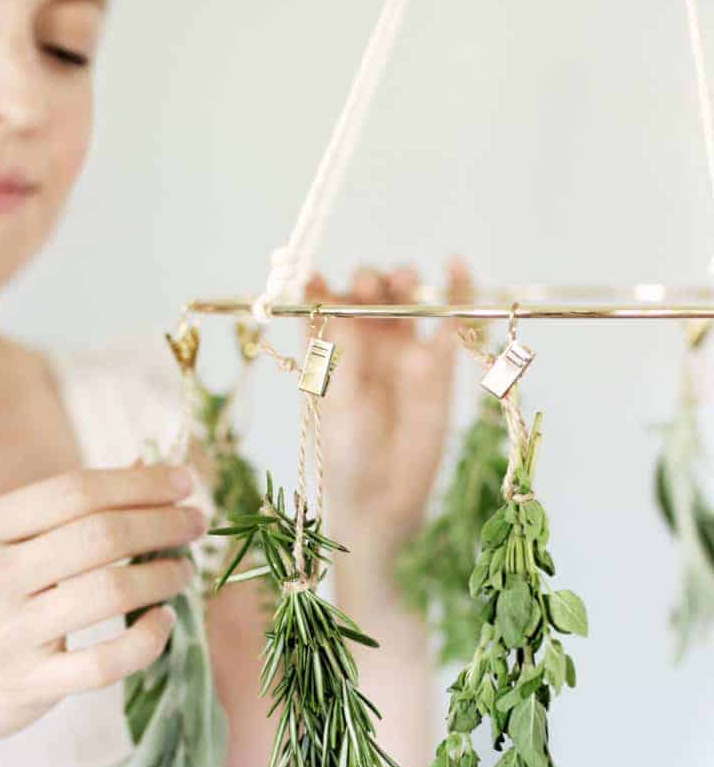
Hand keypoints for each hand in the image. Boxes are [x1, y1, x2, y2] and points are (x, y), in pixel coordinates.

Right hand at [0, 463, 206, 762]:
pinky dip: (148, 638)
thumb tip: (142, 466)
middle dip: (163, 523)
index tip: (183, 481)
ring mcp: (7, 635)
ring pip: (111, 592)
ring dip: (163, 575)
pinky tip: (163, 621)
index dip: (139, 483)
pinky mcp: (29, 685)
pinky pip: (108, 661)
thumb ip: (58, 507)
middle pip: (100, 536)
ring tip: (183, 570)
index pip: (74, 492)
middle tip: (196, 523)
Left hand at [303, 258, 472, 559]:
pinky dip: (456, 291)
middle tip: (369, 288)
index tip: (311, 277)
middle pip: (368, 292)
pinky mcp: (438, 365)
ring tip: (403, 282)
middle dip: (367, 282)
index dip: (316, 283)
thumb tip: (341, 302)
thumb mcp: (335, 402)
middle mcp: (364, 344)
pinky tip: (456, 266)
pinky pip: (450, 320)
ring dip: (404, 281)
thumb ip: (341, 352)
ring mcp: (402, 351)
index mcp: (328, 350)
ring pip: (406, 299)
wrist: (383, 500)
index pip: (321, 302)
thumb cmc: (346, 456)